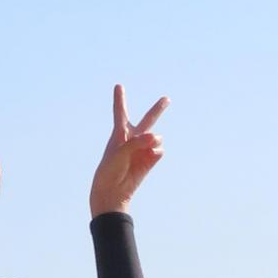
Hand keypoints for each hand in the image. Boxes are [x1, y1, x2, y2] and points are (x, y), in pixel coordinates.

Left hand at [89, 83, 167, 216]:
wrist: (113, 191)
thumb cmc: (110, 169)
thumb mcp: (120, 152)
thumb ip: (137, 142)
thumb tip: (157, 138)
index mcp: (119, 133)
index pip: (120, 112)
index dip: (119, 99)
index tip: (118, 86)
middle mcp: (133, 139)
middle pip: (147, 120)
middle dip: (157, 109)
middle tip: (166, 99)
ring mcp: (143, 149)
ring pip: (157, 137)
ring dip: (153, 140)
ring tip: (144, 149)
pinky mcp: (151, 159)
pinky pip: (159, 151)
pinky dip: (155, 153)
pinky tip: (147, 159)